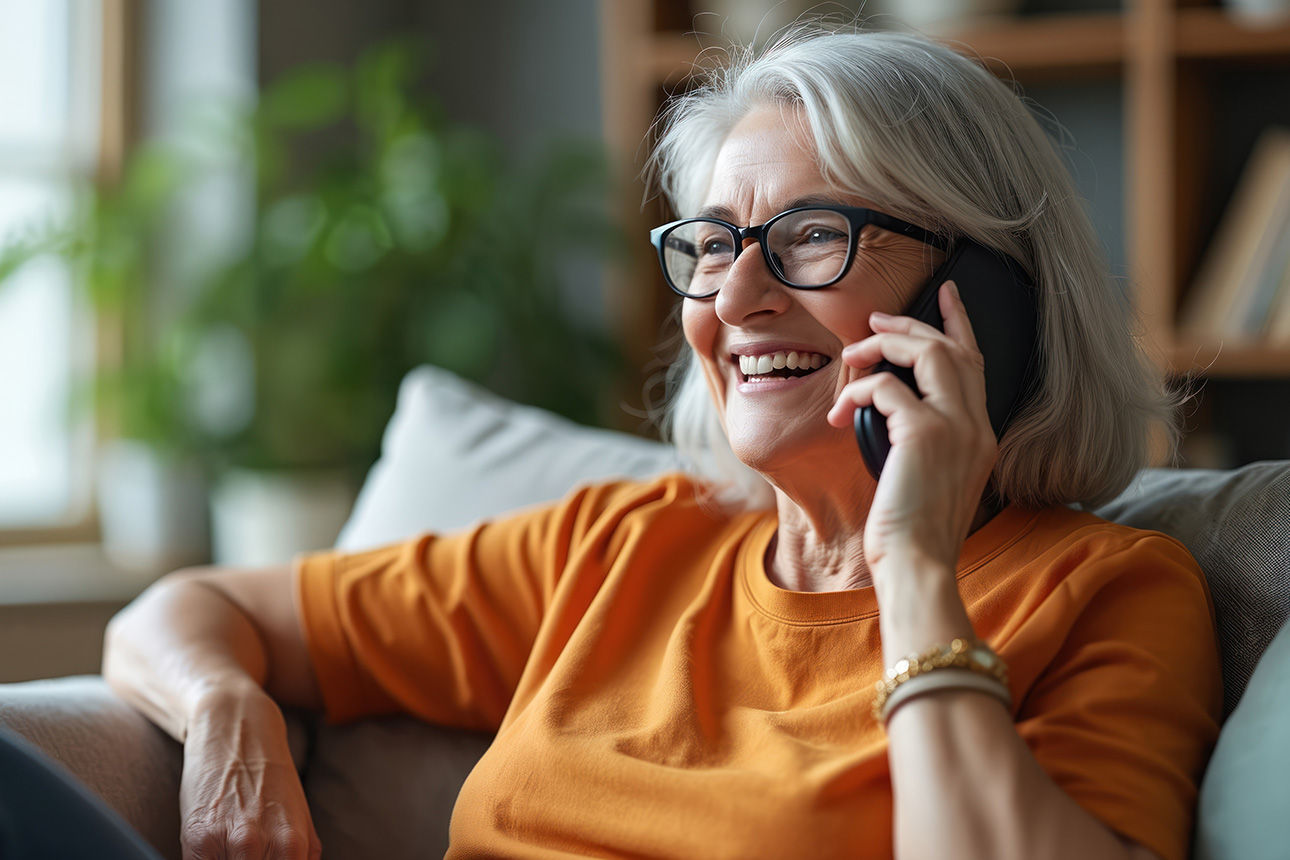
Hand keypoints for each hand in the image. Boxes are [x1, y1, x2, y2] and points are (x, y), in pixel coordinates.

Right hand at [180, 688, 321, 859]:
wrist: (236, 730)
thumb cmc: (270, 778)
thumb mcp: (299, 817)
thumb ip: (303, 855)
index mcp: (294, 847)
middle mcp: (261, 846)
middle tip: (248, 853)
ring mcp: (228, 841)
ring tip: (232, 849)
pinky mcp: (196, 838)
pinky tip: (212, 851)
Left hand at [827, 281, 996, 581]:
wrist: (920, 567)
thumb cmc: (914, 536)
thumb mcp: (929, 480)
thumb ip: (923, 441)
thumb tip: (888, 408)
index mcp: (981, 436)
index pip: (976, 364)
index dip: (959, 324)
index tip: (945, 295)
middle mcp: (977, 426)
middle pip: (951, 348)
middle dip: (910, 325)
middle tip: (874, 321)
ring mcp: (956, 428)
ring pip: (926, 352)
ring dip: (883, 347)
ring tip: (852, 358)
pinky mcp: (925, 434)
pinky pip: (885, 387)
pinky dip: (858, 391)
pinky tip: (839, 412)